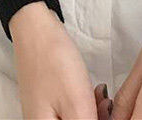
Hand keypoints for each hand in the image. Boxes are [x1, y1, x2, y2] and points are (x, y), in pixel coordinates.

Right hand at [10, 1, 97, 118]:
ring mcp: (45, 117)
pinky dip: (86, 107)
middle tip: (105, 106)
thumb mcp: (77, 104)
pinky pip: (72, 114)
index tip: (104, 113)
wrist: (36, 30)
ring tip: (101, 96)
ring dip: (94, 115)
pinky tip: (94, 94)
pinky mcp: (50, 105)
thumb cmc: (54, 64)